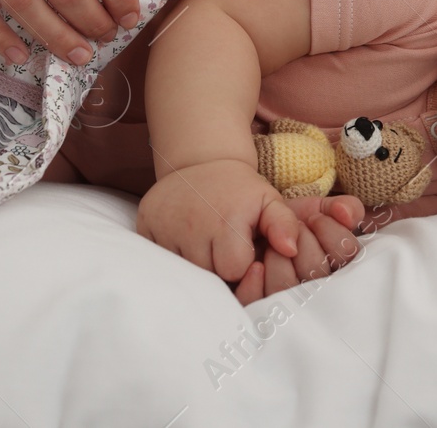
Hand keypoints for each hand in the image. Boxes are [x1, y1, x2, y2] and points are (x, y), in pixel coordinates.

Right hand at [136, 159, 311, 287]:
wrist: (199, 160)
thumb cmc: (238, 190)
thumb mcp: (269, 200)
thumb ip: (285, 225)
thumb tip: (291, 251)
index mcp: (226, 221)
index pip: (234, 271)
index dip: (240, 263)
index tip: (241, 246)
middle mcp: (192, 226)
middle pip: (208, 275)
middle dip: (217, 266)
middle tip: (220, 243)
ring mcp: (164, 227)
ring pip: (184, 271)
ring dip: (195, 263)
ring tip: (203, 241)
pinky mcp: (145, 227)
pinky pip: (160, 260)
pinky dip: (172, 254)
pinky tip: (183, 238)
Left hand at [232, 195, 365, 305]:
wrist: (249, 227)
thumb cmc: (290, 224)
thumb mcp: (319, 210)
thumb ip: (344, 208)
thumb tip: (348, 215)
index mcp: (338, 269)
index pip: (348, 256)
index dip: (333, 234)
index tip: (315, 219)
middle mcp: (317, 291)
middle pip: (317, 271)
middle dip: (303, 240)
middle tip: (294, 228)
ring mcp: (288, 305)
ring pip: (287, 287)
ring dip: (278, 257)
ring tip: (272, 243)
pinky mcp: (260, 309)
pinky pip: (258, 303)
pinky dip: (255, 284)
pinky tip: (256, 267)